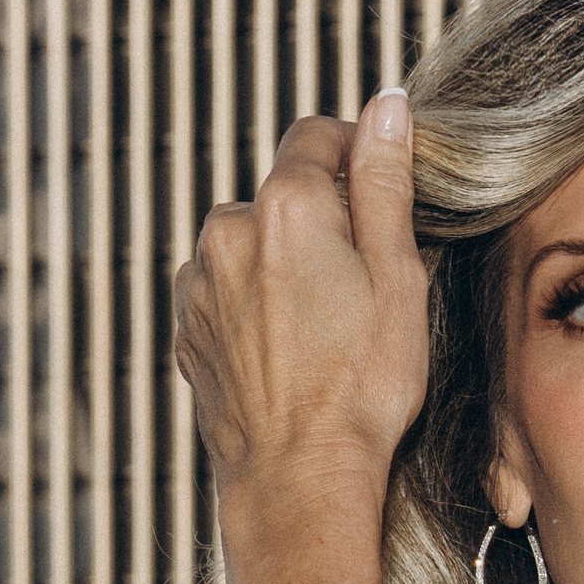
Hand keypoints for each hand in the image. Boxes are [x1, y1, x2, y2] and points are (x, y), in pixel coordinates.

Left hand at [174, 92, 428, 583]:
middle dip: (319, 221)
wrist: (299, 476)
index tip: (380, 191)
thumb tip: (386, 107)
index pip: (315, 138)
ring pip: (249, 244)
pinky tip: (290, 350)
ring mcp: (198, 283)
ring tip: (323, 326)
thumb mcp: (397, 277)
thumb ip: (384, 183)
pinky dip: (254, 305)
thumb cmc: (361, 386)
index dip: (354, 155)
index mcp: (285, 207)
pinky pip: (224, 292)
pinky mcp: (186, 329)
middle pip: (280, 195)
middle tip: (362, 282)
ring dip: (282, 263)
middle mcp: (226, 232)